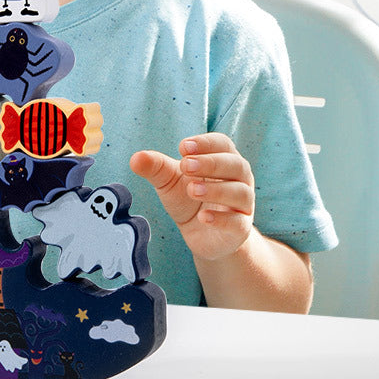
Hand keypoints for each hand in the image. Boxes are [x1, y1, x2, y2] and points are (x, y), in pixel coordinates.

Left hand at [130, 133, 254, 261]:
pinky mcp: (240, 229)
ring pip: (240, 192)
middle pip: (235, 165)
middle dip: (210, 163)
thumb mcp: (169, 181)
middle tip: (185, 165)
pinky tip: (203, 217)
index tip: (183, 147)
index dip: (205, 143)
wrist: (202, 235)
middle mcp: (239, 179)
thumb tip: (135, 158)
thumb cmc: (189, 199)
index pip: (222, 144)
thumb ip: (155, 167)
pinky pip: (238, 222)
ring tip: (191, 189)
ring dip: (216, 189)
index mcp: (224, 159)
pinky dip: (221, 219)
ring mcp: (242, 205)